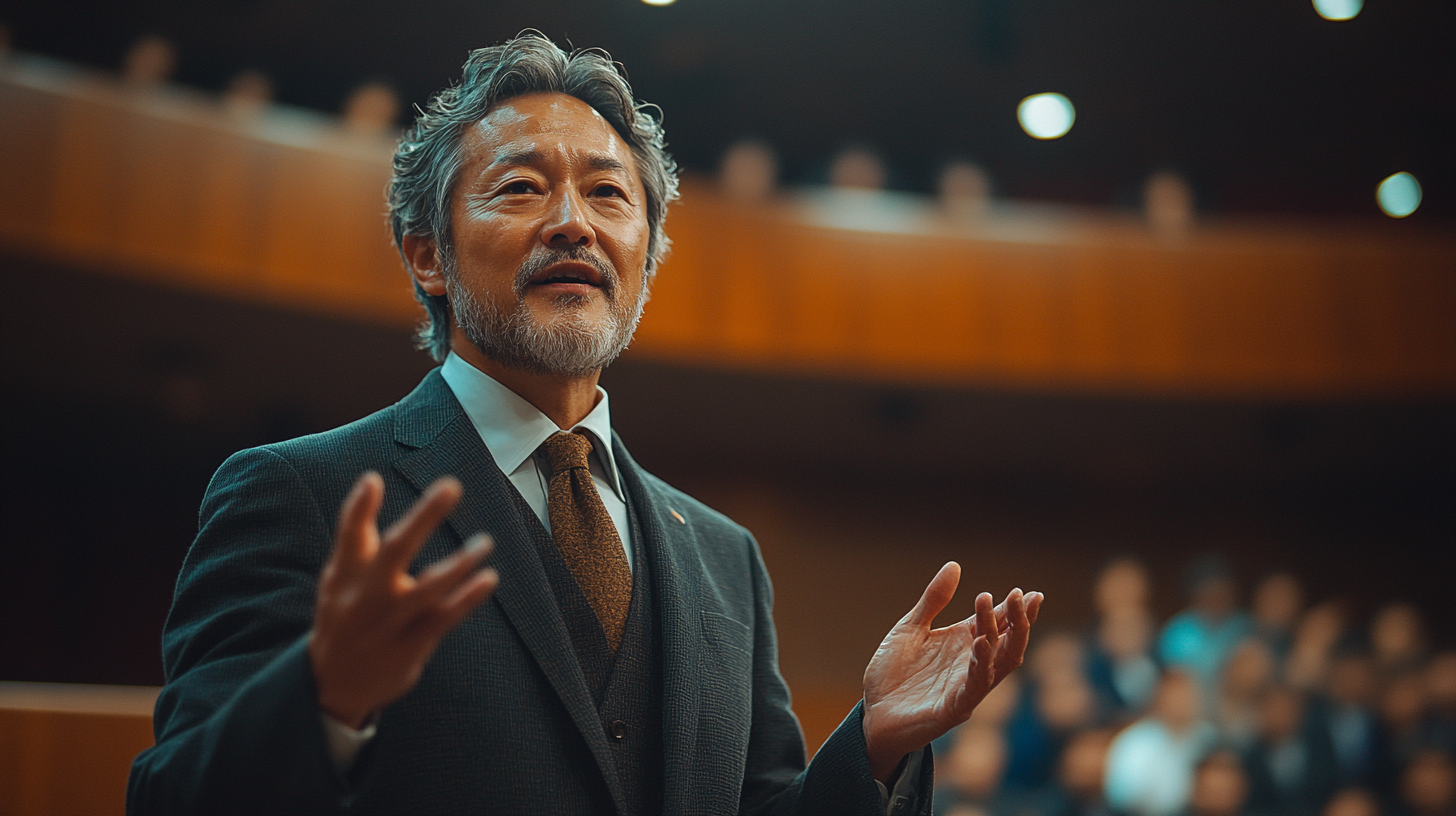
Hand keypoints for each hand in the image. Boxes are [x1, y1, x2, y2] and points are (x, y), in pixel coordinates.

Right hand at [308, 472, 498, 728]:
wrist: (333, 684)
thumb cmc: (343, 615)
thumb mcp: (337, 578)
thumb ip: (355, 533)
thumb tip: (371, 478)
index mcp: (344, 576)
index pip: (349, 536)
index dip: (358, 508)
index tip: (373, 480)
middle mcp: (365, 597)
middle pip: (394, 551)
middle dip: (423, 517)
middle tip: (451, 486)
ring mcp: (389, 623)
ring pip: (427, 589)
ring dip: (459, 563)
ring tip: (485, 542)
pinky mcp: (410, 646)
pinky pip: (444, 618)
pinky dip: (467, 598)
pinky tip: (488, 578)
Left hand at [861, 562, 1042, 782]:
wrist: (872, 712)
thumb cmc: (893, 673)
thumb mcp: (910, 628)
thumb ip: (933, 600)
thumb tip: (954, 565)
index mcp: (964, 643)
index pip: (998, 623)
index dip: (1014, 609)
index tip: (1027, 592)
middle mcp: (971, 664)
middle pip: (1007, 642)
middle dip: (1018, 619)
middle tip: (1020, 595)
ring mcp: (966, 687)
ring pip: (999, 663)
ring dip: (1003, 636)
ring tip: (1001, 609)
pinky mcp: (954, 708)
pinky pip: (976, 687)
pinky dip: (982, 665)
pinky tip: (982, 642)